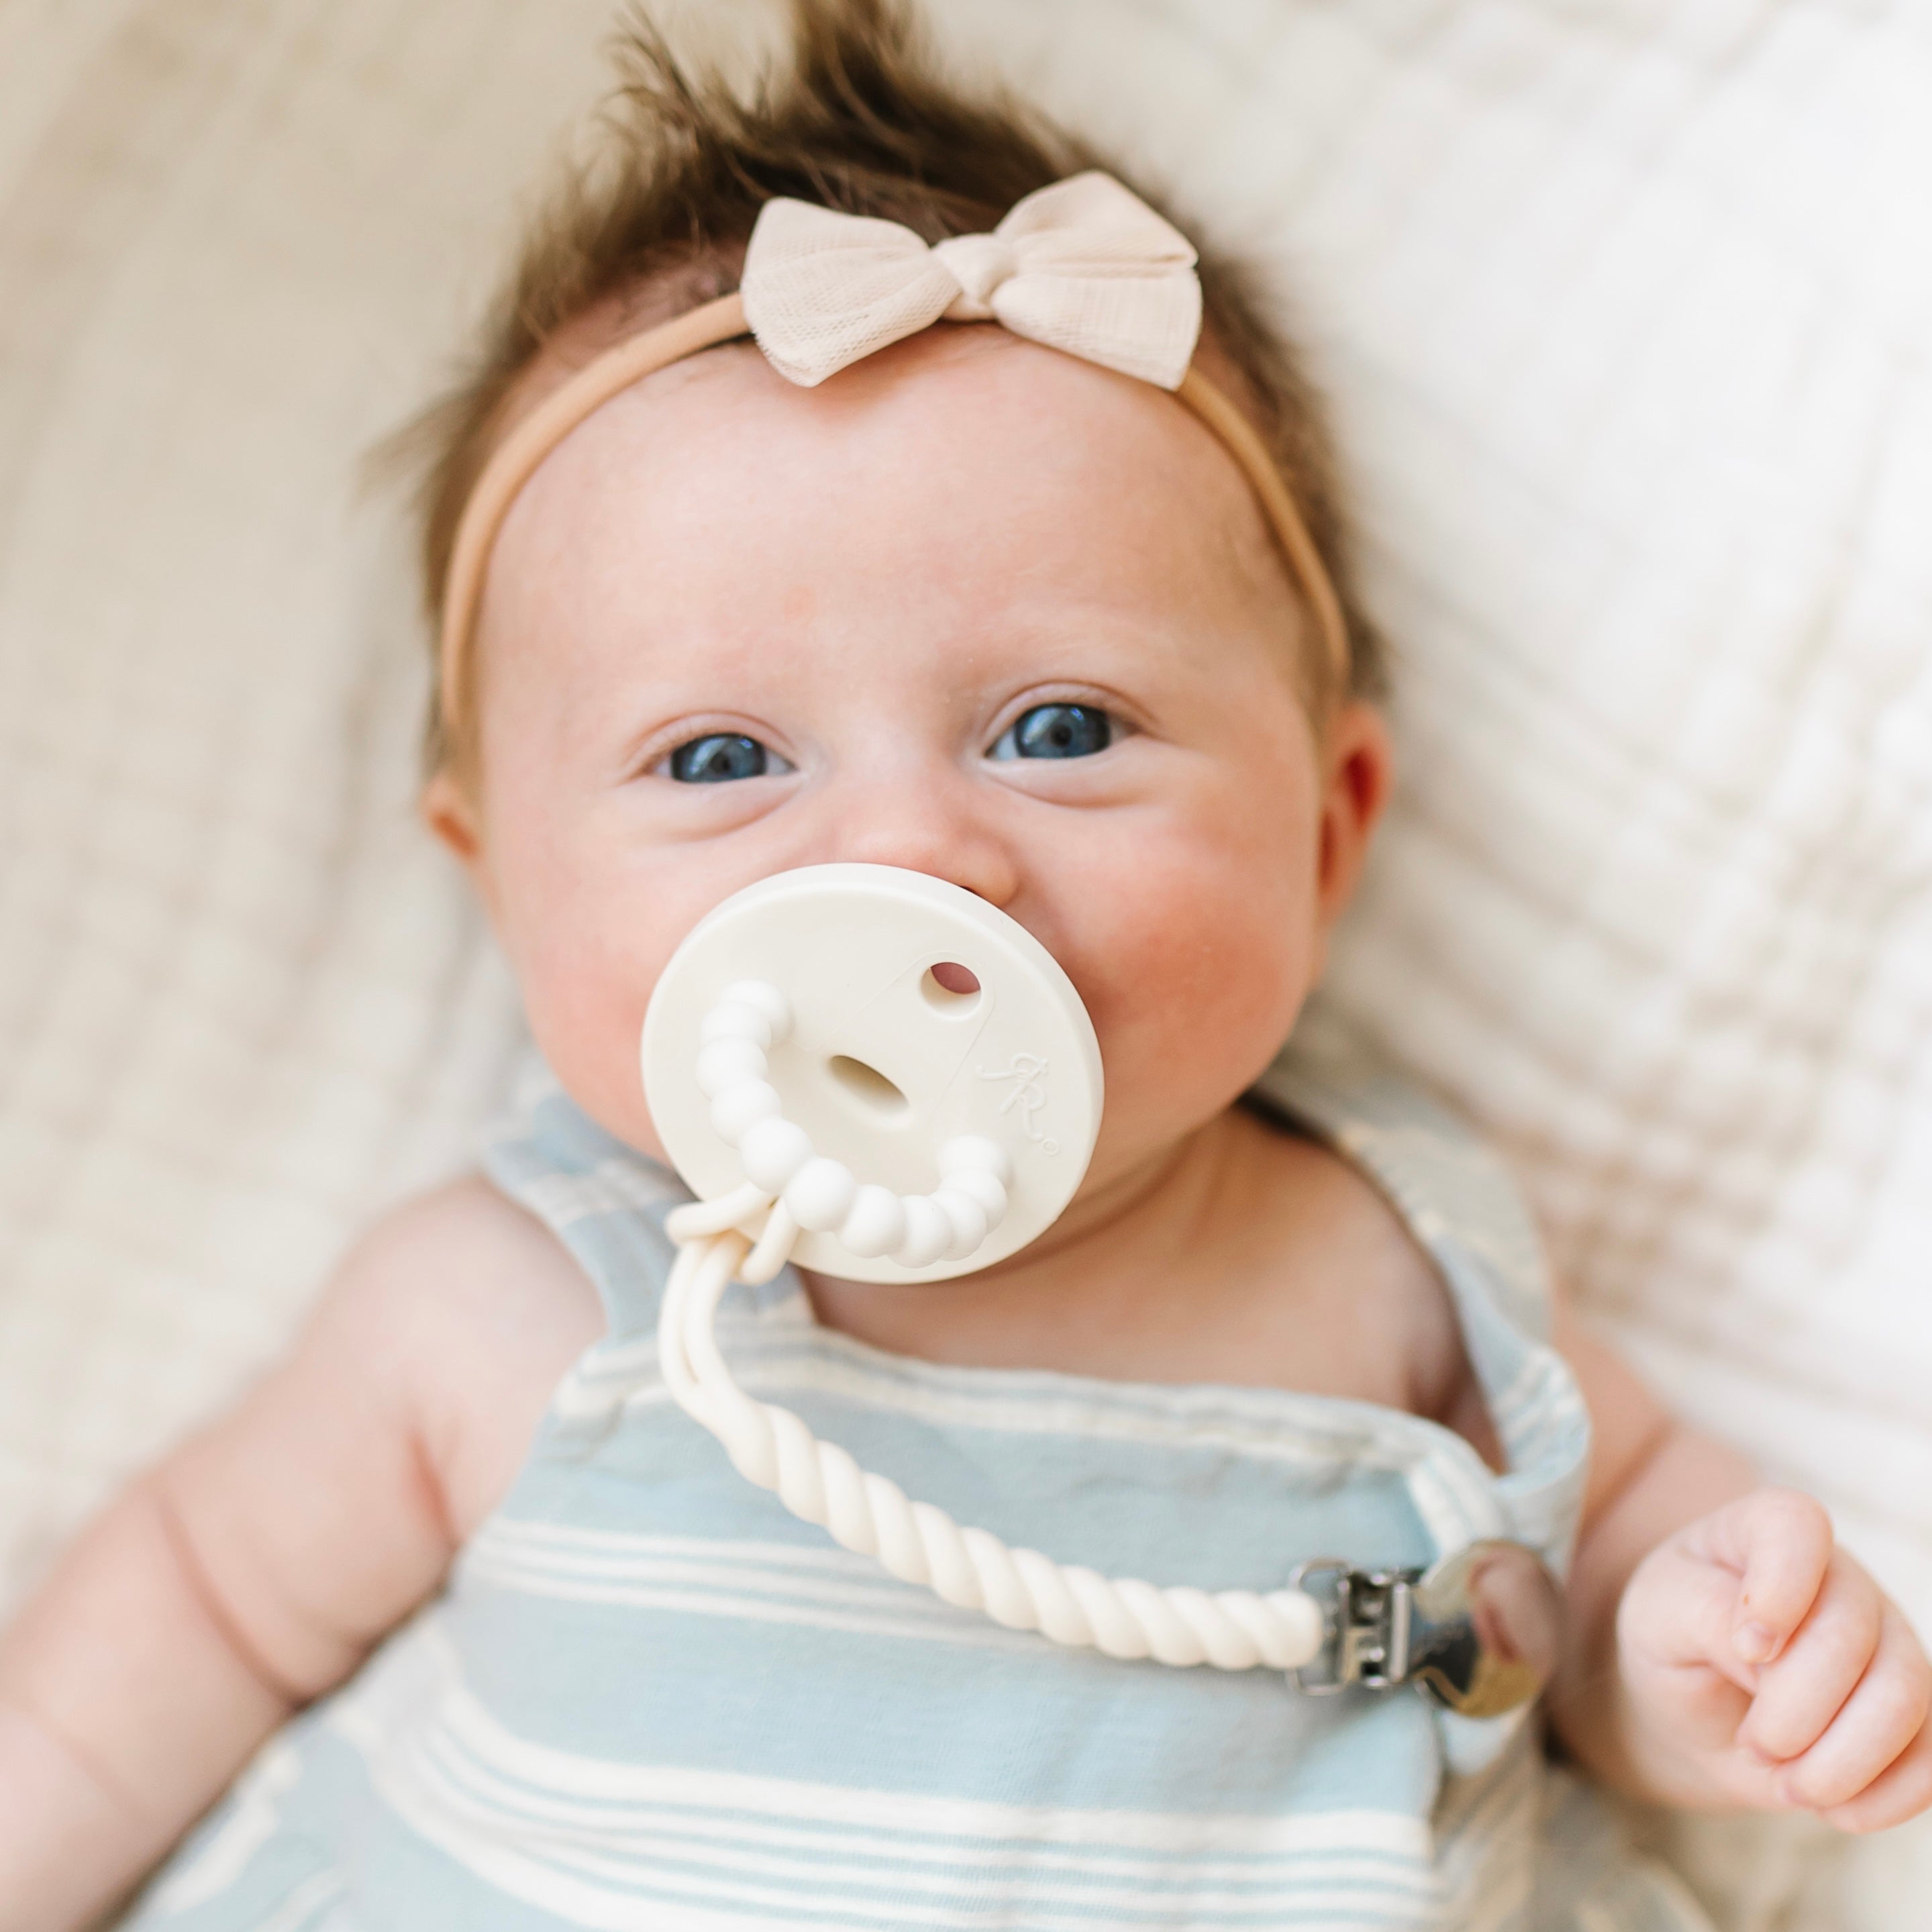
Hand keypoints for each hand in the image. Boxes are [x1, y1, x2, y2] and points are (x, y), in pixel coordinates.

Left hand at [1616, 1488, 1931, 1829]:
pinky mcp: (1915, 1708)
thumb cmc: (1673, 1643)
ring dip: (1842, 1761)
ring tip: (1787, 1786)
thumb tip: (1768, 1651)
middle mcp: (1839, 1576)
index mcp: (1766, 1530)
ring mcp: (1888, 1639)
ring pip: (1905, 1695)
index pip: (1796, 1526)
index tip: (1745, 1649)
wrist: (1695, 1707)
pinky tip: (1834, 1807)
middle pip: (1850, 1635)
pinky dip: (1883, 1796)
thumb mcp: (1658, 1618)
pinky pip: (1931, 1754)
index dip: (1780, 1588)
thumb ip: (1707, 1615)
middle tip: (1753, 1746)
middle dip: (1795, 1711)